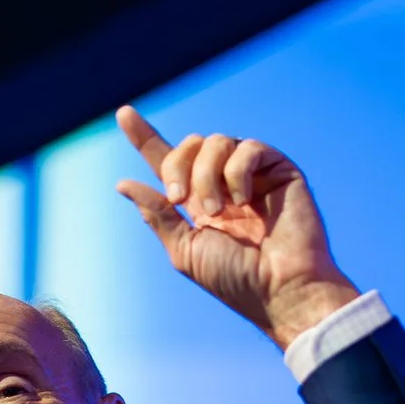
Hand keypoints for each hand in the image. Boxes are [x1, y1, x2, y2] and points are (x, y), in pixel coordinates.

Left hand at [113, 105, 359, 350]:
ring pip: (215, 142)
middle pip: (189, 145)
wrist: (280, 289)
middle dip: (177, 166)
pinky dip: (237, 172)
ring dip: (206, 175)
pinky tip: (243, 201)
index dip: (145, 138)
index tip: (123, 113)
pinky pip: (247, 148)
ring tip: (219, 211)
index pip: (169, 162)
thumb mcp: (185, 249)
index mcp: (200, 203)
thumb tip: (124, 183)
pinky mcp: (278, 168)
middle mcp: (224, 183)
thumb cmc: (236, 280)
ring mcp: (252, 174)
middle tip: (180, 199)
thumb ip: (158, 214)